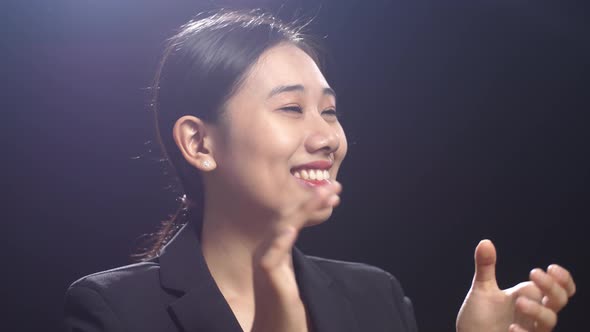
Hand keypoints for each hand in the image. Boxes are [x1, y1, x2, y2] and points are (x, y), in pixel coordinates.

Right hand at [250, 181, 341, 331]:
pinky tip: (290, 231)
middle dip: (312, 200)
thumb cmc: (284, 304)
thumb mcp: (291, 272)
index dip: (312, 203)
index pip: (295, 218)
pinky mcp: (266, 280)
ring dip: (303, 212)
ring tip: (322, 194)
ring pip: (282, 231)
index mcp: (277, 248)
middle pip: (290, 218)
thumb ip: (290, 250)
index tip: (332, 190)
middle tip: (334, 186)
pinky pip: (271, 259)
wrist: (275, 330)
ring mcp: (265, 263)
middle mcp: (269, 251)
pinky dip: (280, 243)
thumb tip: (295, 228)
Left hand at [456, 240, 575, 331]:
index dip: (563, 279)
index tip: (550, 267)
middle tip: (533, 273)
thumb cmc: (478, 319)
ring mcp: (529, 329)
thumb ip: (485, 267)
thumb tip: (485, 242)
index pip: (559, 289)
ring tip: (519, 301)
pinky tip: (512, 328)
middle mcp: (533, 314)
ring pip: (550, 321)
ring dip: (538, 310)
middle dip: (552, 287)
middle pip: (558, 300)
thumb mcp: (482, 289)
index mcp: (528, 297)